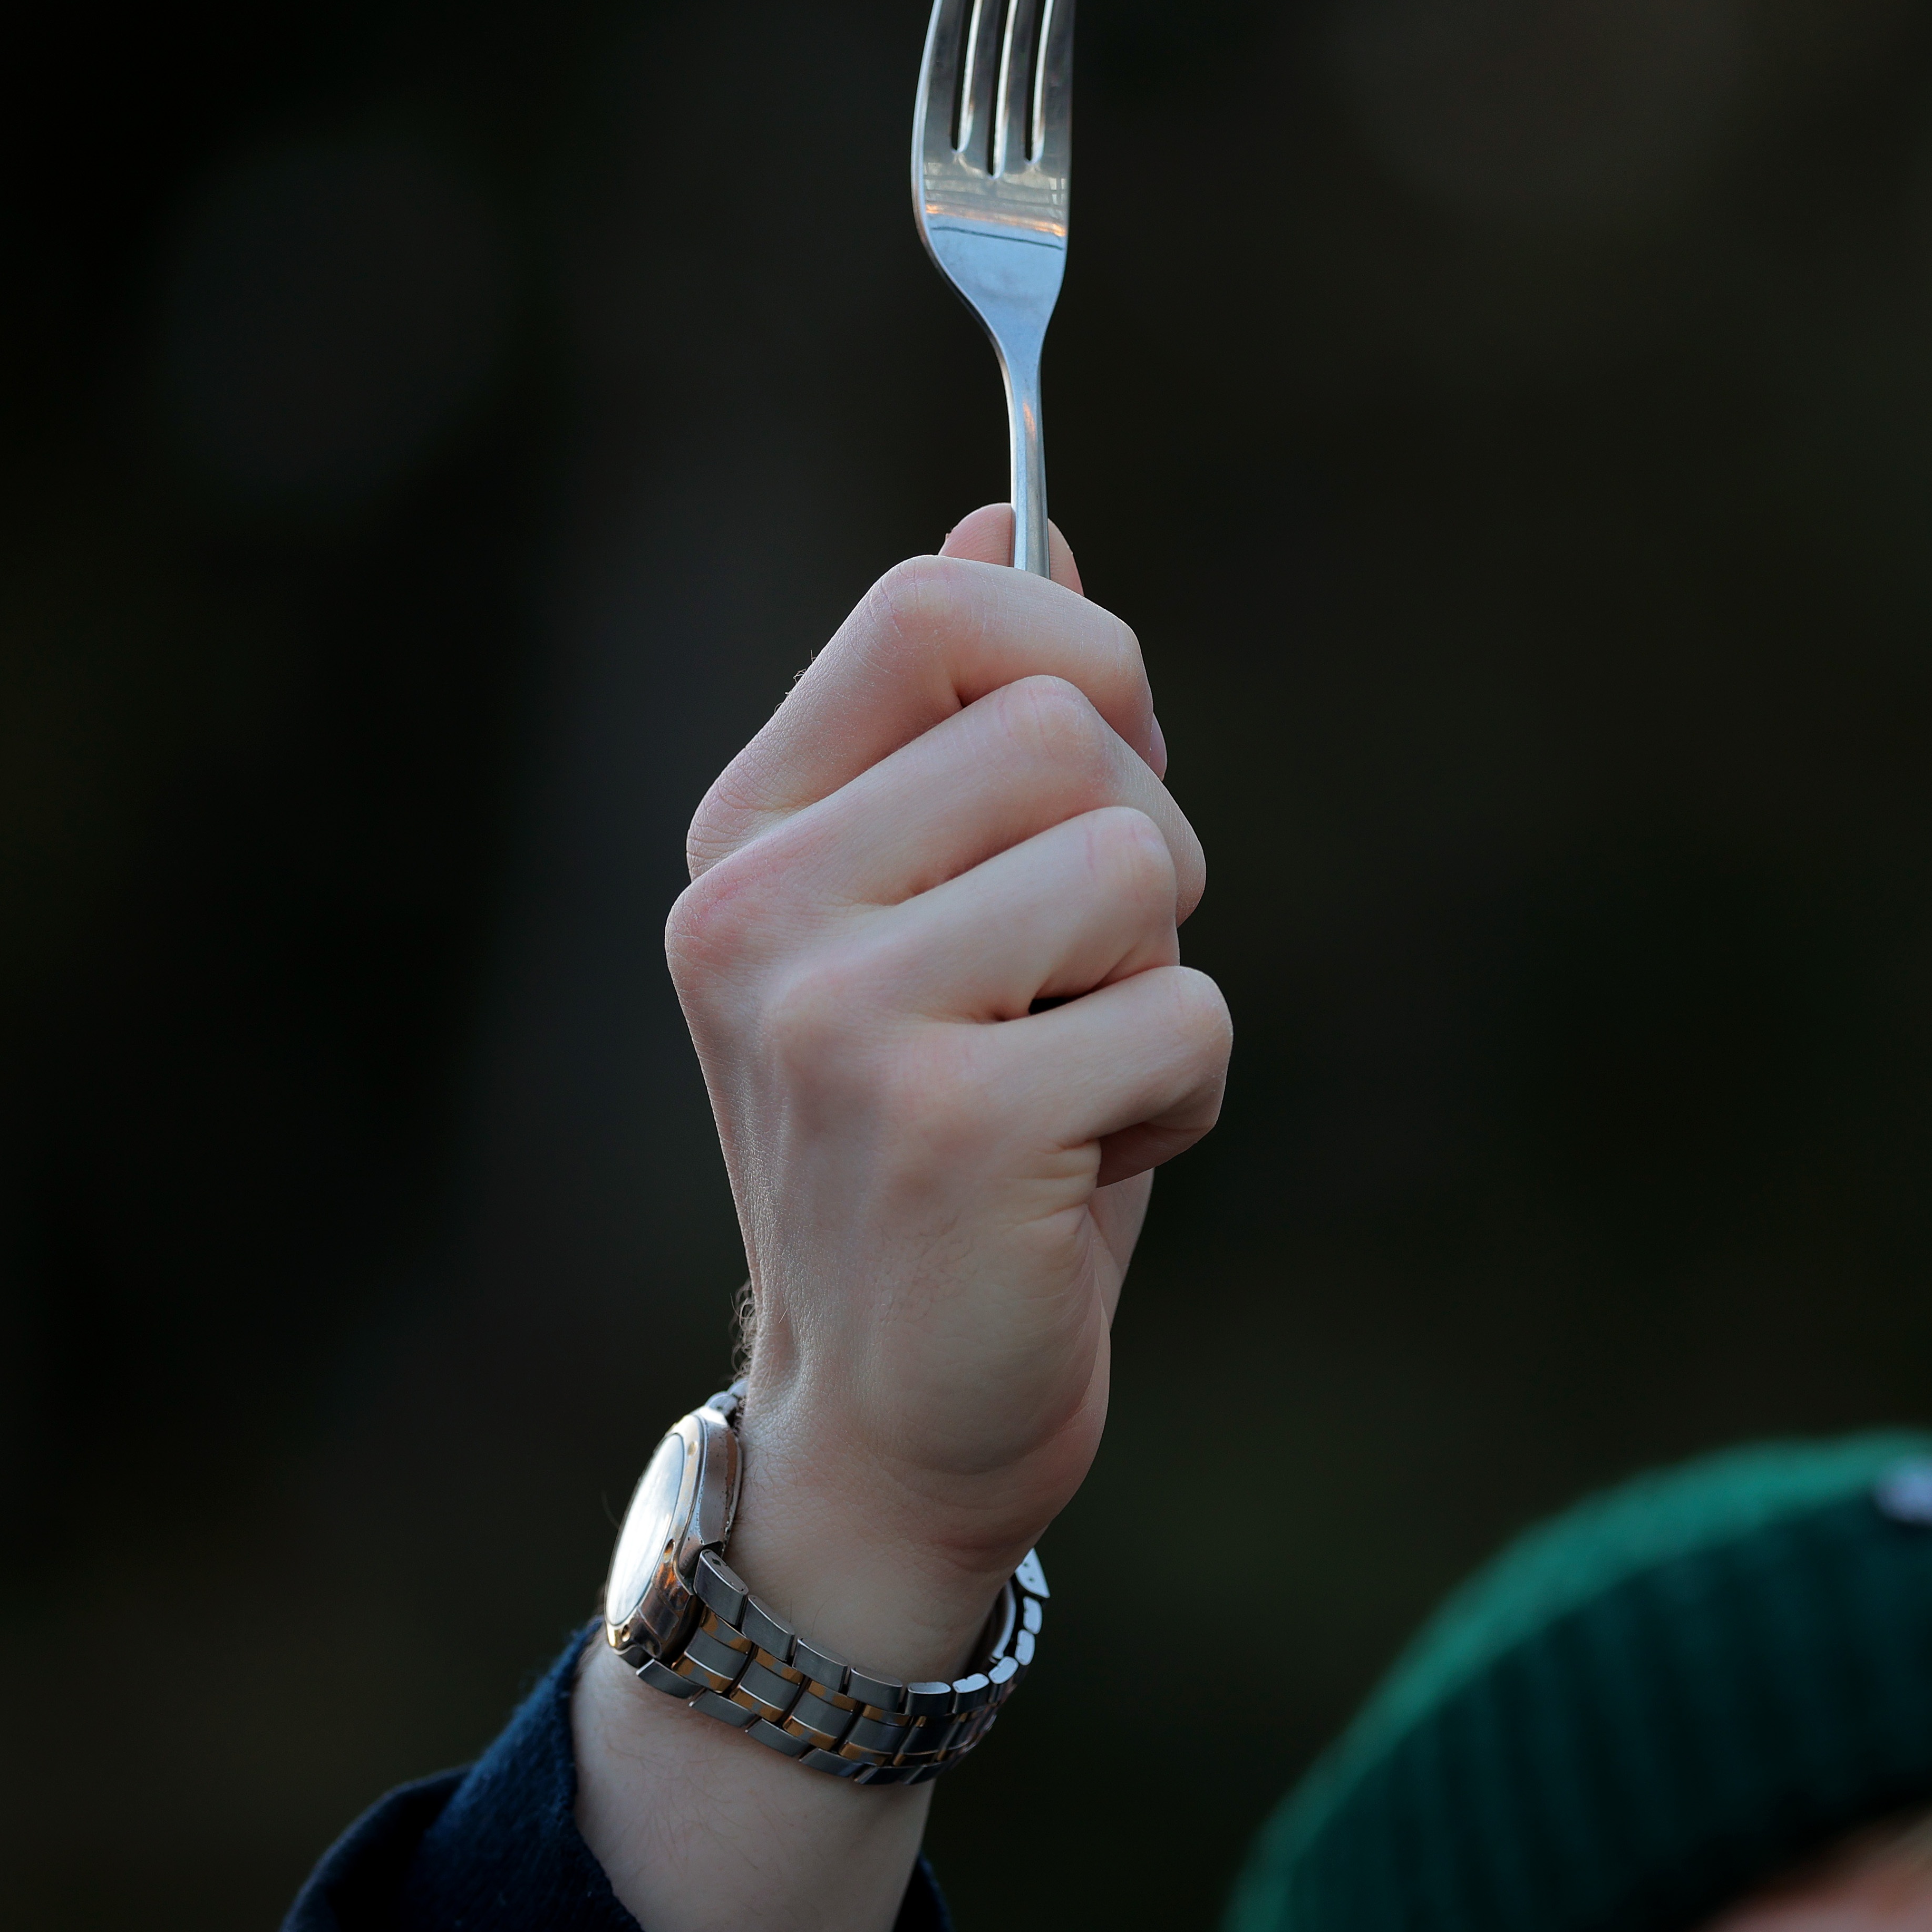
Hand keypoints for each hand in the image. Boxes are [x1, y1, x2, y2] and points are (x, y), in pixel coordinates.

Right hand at [671, 502, 1226, 1670]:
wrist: (893, 1417)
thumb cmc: (955, 1145)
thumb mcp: (951, 914)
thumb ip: (970, 723)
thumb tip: (1014, 514)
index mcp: (749, 835)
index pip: (935, 605)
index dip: (1076, 653)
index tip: (1104, 755)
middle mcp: (757, 910)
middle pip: (1066, 726)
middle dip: (1144, 847)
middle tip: (1082, 982)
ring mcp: (835, 1017)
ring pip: (1138, 865)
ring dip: (1164, 979)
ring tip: (1078, 1081)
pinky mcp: (943, 1125)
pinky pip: (1182, 1013)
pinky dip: (1181, 1092)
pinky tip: (1087, 1170)